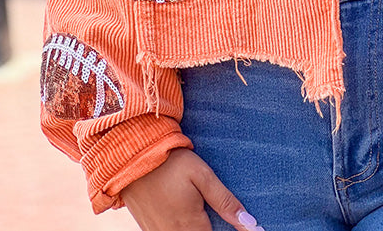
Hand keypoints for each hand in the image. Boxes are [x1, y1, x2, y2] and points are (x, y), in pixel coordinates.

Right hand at [122, 147, 264, 230]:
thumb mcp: (202, 175)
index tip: (249, 229)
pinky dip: (184, 229)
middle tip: (217, 214)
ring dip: (199, 228)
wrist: (132, 158)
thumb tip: (251, 224)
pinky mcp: (149, 229)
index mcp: (190, 225)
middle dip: (213, 229)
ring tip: (202, 214)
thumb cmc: (170, 163)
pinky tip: (190, 219)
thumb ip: (225, 201)